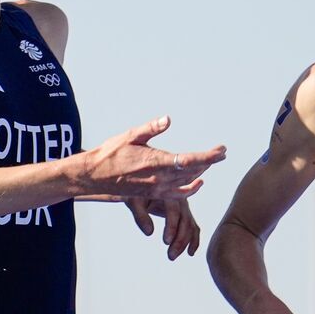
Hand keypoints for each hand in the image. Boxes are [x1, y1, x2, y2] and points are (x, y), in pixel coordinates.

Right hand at [76, 116, 225, 201]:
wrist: (93, 176)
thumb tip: (168, 119)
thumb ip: (151, 128)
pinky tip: (198, 183)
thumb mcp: (130, 135)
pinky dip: (190, 189)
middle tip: (221, 152)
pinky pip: (176, 194)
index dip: (208, 156)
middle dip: (209, 161)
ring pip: (186, 182)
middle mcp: (157, 178)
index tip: (221, 151)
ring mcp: (155, 188)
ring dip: (201, 172)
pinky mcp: (151, 194)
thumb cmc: (110, 153)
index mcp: (154, 161)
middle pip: (191, 171)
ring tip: (211, 162)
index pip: (188, 160)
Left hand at [126, 196, 201, 259]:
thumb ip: (140, 216)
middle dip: (179, 239)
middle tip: (170, 256)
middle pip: (185, 220)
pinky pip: (193, 227)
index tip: (166, 242)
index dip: (171, 226)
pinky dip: (193, 240)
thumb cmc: (136, 193)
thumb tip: (149, 233)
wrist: (142, 186)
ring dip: (184, 242)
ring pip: (190, 225)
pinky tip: (190, 253)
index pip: (174, 211)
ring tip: (172, 256)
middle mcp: (180, 198)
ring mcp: (184, 206)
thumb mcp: (134, 201)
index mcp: (169, 192)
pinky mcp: (185, 214)